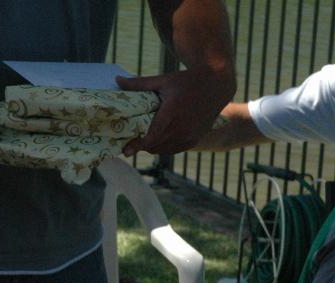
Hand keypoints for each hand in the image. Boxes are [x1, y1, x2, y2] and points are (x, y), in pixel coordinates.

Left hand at [118, 66, 235, 155]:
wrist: (217, 84)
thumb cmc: (187, 80)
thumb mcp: (163, 80)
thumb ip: (139, 84)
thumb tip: (116, 80)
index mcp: (172, 111)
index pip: (151, 136)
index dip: (137, 145)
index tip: (125, 150)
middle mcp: (182, 127)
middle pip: (154, 145)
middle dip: (140, 145)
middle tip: (129, 142)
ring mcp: (189, 135)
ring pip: (162, 150)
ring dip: (151, 147)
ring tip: (142, 140)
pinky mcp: (195, 140)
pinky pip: (173, 150)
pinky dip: (163, 147)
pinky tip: (157, 140)